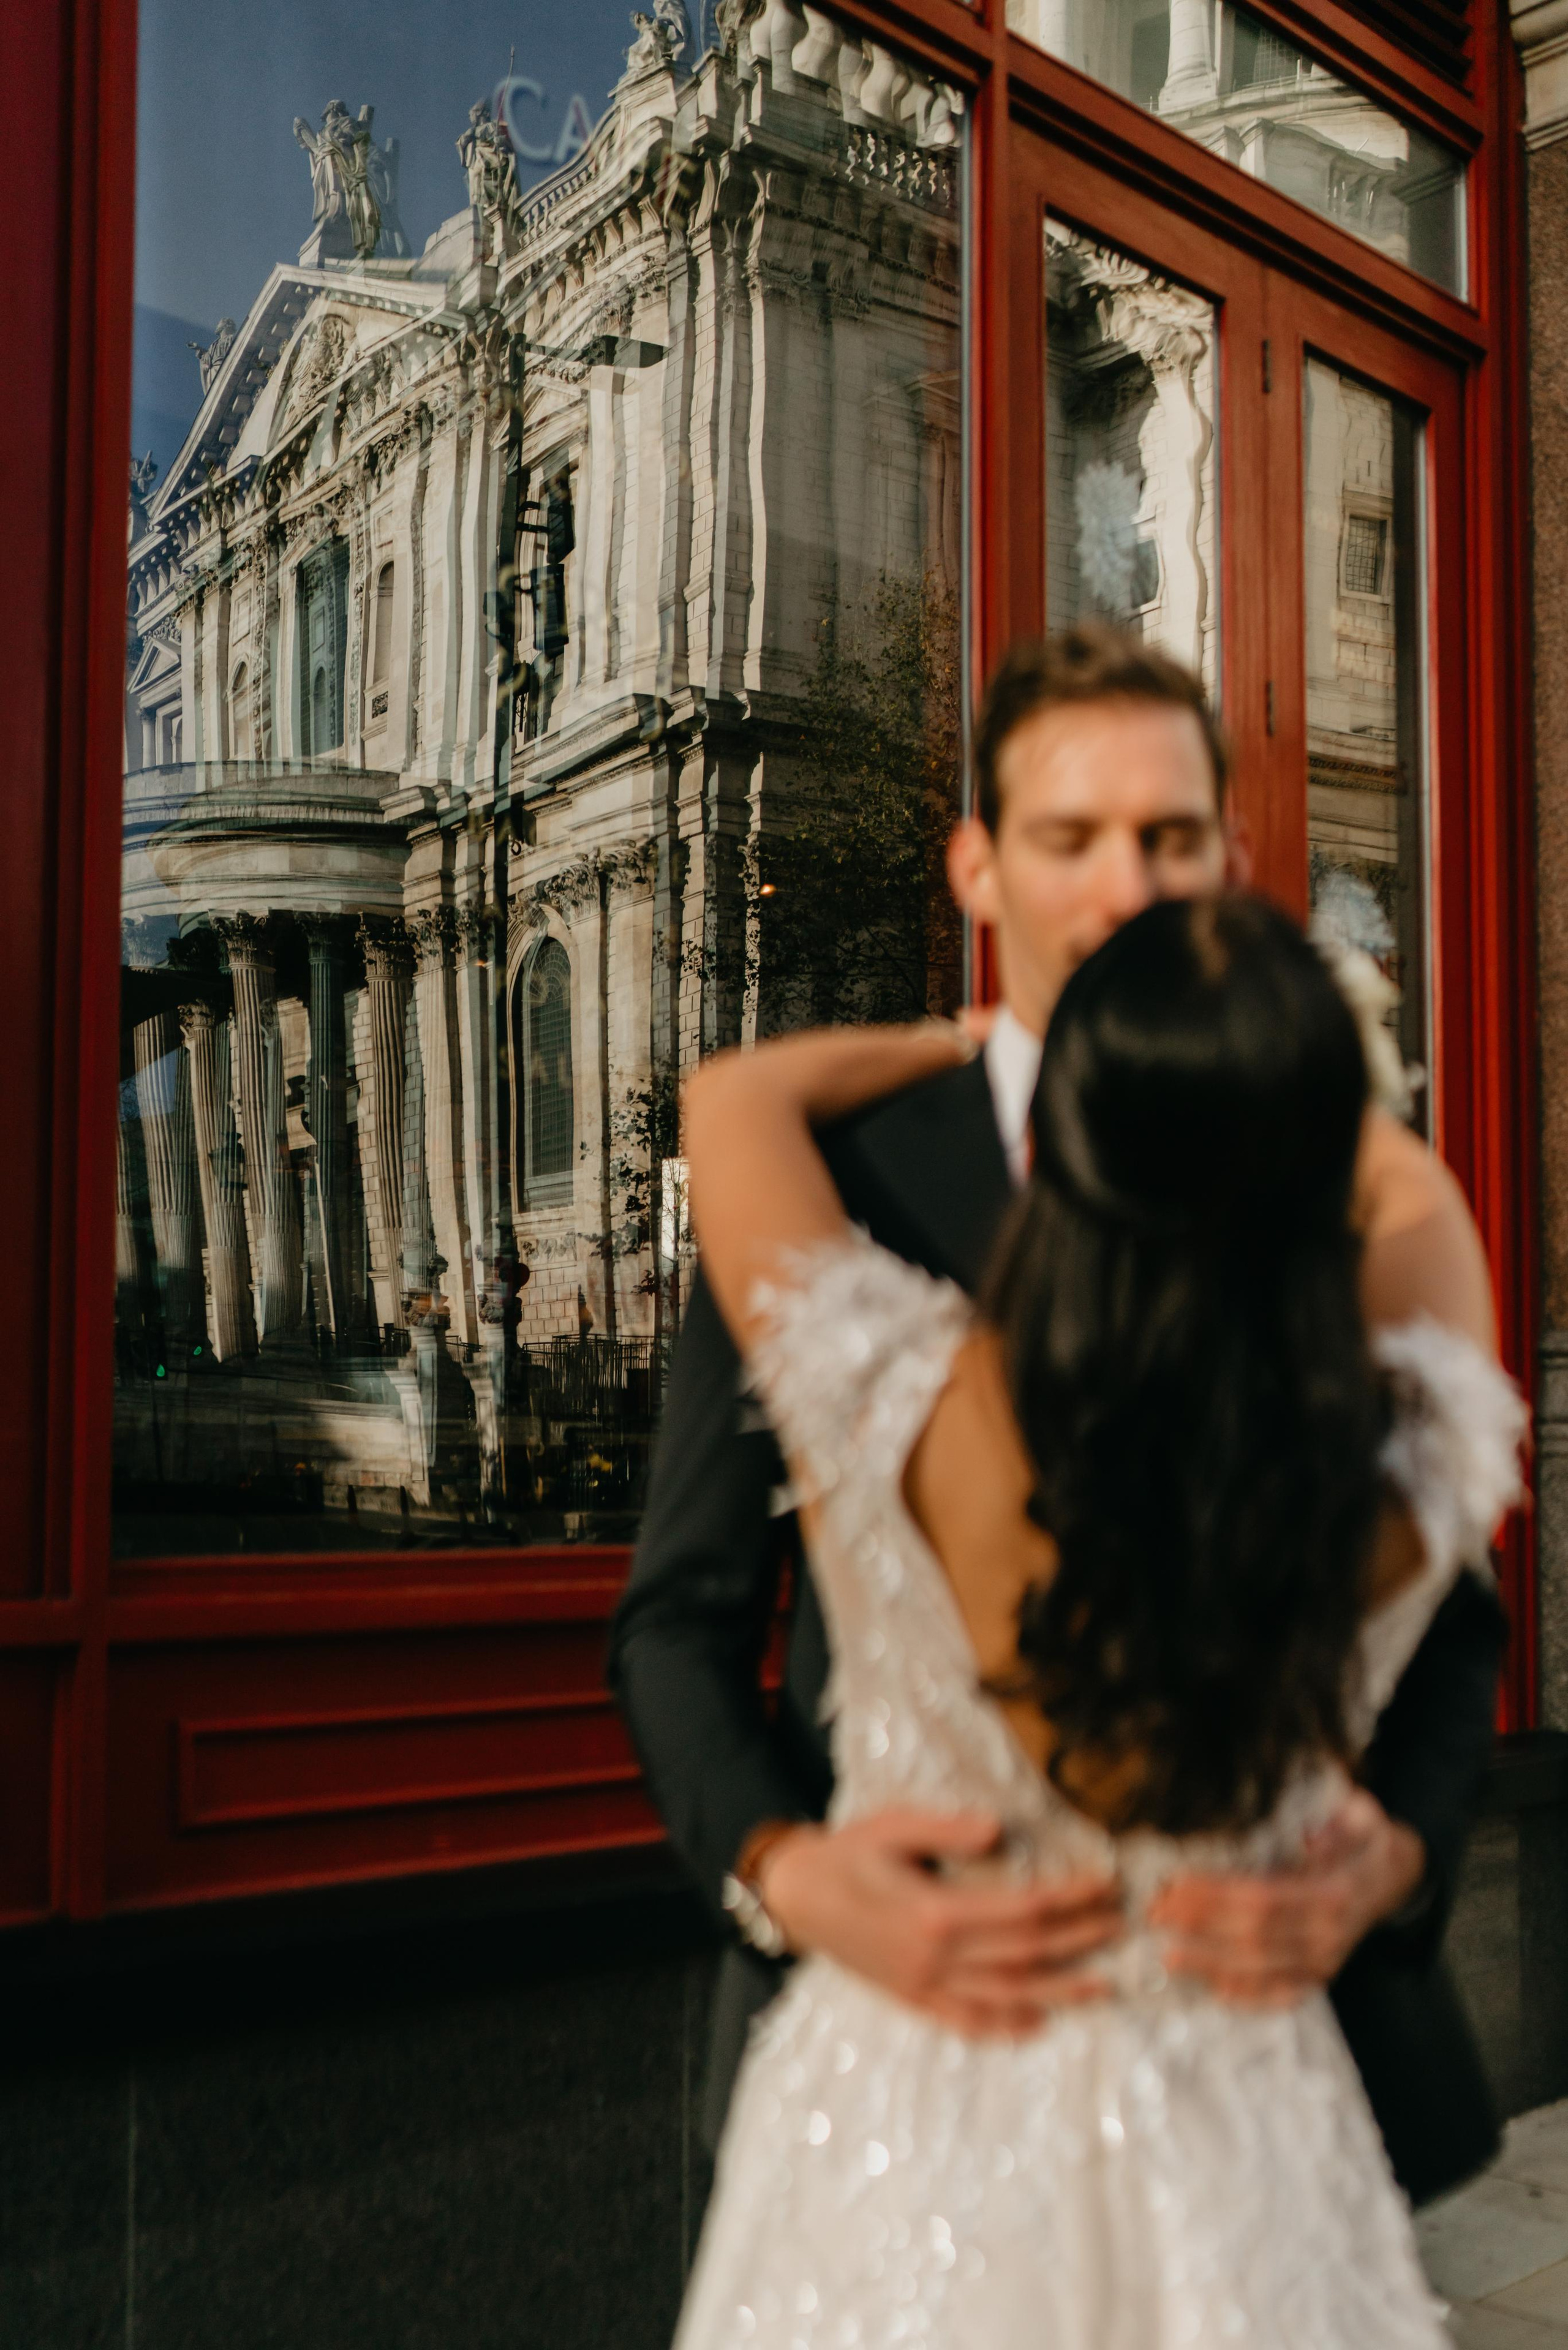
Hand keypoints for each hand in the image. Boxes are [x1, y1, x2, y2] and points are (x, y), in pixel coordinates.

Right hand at [756, 1807, 1120, 2037]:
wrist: (795, 1895)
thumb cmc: (847, 1851)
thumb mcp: (892, 1825)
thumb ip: (946, 1828)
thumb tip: (999, 1828)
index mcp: (936, 1912)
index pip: (1025, 1910)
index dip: (1072, 1900)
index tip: (1107, 1884)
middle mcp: (936, 1958)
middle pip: (1026, 1955)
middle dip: (1079, 1942)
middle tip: (1121, 1927)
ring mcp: (924, 1985)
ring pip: (1006, 1996)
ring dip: (1060, 1992)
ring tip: (1102, 1986)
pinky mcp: (912, 1998)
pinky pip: (966, 2021)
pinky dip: (1004, 2025)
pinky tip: (1036, 2021)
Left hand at [1148, 1788, 1425, 2008]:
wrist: (1399, 1874)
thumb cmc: (1366, 1835)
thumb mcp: (1359, 1812)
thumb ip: (1332, 1820)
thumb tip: (1305, 1833)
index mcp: (1334, 1892)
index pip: (1265, 1898)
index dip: (1217, 1896)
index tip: (1175, 1883)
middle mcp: (1330, 1935)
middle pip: (1255, 1938)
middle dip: (1200, 1927)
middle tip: (1154, 1913)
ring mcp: (1326, 1961)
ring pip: (1262, 1971)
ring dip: (1211, 1963)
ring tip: (1167, 1953)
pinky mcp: (1320, 1976)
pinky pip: (1282, 1994)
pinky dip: (1248, 1996)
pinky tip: (1213, 1989)